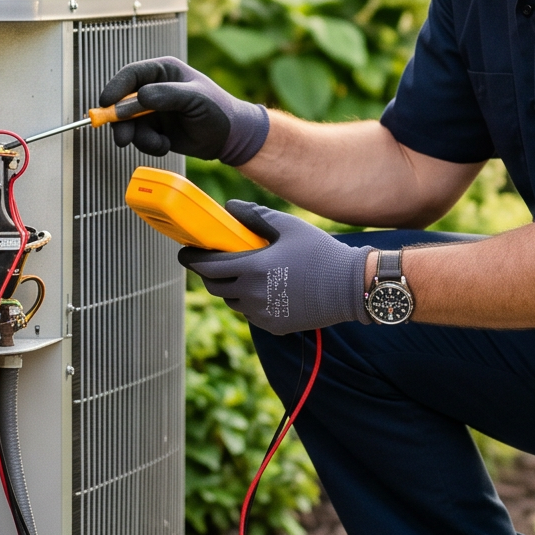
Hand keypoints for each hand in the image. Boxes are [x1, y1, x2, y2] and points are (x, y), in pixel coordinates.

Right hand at [100, 57, 270, 164]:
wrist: (229, 137)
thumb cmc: (218, 110)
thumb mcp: (195, 98)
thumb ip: (167, 95)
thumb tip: (140, 97)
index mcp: (163, 71)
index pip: (131, 75)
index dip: (116, 88)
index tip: (106, 104)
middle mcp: (154, 89)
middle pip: (122, 101)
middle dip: (121, 121)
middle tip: (122, 139)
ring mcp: (152, 110)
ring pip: (128, 123)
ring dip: (139, 138)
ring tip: (159, 144)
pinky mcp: (154, 128)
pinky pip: (139, 137)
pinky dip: (149, 144)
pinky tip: (166, 145)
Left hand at [179, 202, 368, 334]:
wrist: (350, 287)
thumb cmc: (320, 252)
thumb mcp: (288, 226)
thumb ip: (255, 216)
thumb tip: (228, 208)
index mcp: (252, 268)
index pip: (207, 266)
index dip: (192, 259)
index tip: (184, 252)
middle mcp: (252, 295)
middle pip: (214, 286)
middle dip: (208, 274)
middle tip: (211, 262)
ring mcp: (262, 314)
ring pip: (232, 301)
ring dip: (230, 288)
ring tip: (242, 274)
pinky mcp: (273, 326)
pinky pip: (250, 314)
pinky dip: (249, 302)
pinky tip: (263, 289)